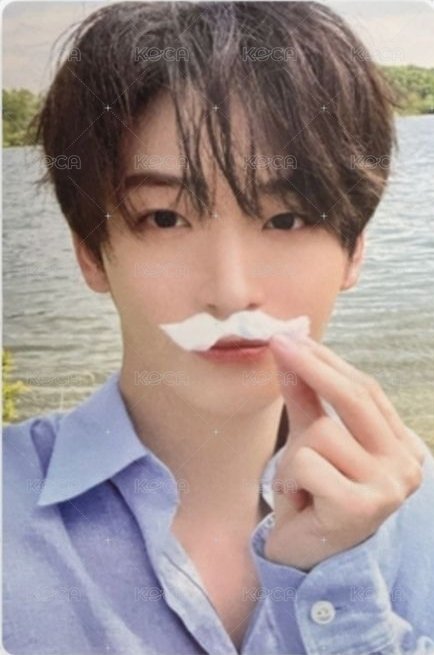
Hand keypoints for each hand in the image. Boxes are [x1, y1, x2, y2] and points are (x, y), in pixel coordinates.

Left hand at [264, 334, 425, 570]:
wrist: (308, 557)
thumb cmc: (315, 495)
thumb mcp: (311, 439)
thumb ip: (306, 398)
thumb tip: (290, 349)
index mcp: (403, 446)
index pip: (366, 391)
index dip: (328, 361)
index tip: (294, 338)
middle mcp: (406, 465)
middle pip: (354, 398)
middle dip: (311, 367)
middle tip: (278, 343)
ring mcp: (389, 487)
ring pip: (320, 432)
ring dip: (293, 454)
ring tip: (299, 482)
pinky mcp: (361, 507)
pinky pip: (306, 462)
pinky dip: (289, 477)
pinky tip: (299, 501)